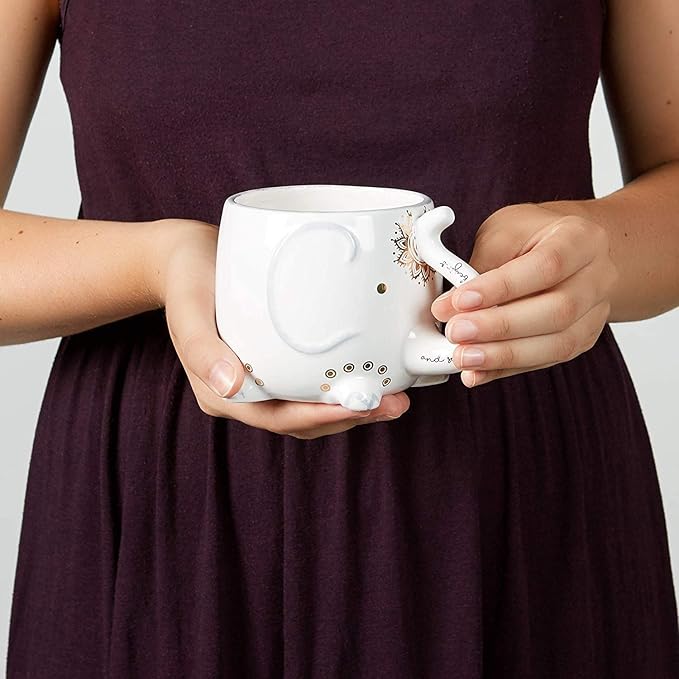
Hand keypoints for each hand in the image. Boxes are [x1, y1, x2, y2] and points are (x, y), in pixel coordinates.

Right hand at [147, 219, 409, 438]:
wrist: (185, 259)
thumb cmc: (188, 279)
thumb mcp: (189, 307)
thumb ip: (202, 348)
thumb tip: (230, 386)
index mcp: (220, 392)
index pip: (276, 418)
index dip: (320, 417)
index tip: (362, 405)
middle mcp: (242, 394)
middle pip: (300, 421)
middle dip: (348, 417)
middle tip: (394, 404)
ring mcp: (259, 382)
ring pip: (309, 410)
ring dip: (350, 408)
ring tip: (393, 397)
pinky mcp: (273, 364)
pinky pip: (308, 386)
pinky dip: (338, 387)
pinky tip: (367, 376)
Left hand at [430, 203, 618, 386]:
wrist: (567, 248)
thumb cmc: (532, 236)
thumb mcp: (503, 231)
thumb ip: (481, 264)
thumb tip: (450, 307)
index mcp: (580, 238)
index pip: (546, 266)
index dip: (502, 287)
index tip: (461, 300)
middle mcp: (597, 277)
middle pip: (557, 310)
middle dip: (500, 327)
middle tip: (457, 332)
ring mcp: (595, 313)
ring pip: (558, 344)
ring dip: (504, 355)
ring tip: (464, 357)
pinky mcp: (582, 340)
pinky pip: (545, 361)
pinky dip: (507, 369)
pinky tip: (477, 372)